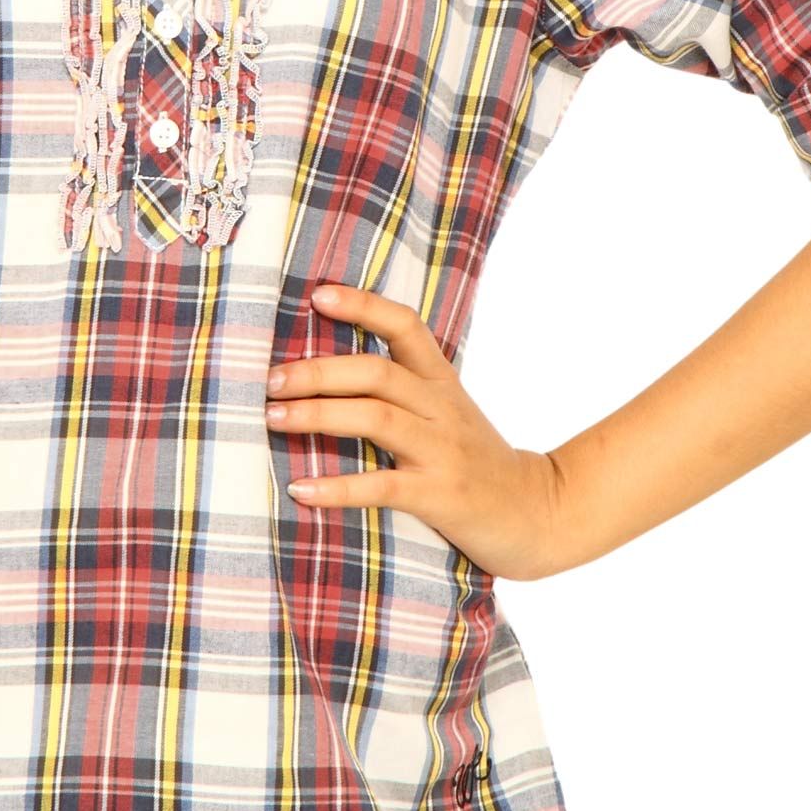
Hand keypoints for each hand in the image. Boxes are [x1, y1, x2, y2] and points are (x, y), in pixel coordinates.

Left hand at [265, 283, 573, 581]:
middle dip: (318, 370)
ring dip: (318, 415)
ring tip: (272, 417)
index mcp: (442, 384)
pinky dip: (337, 488)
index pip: (407, 327)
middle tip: (269, 378)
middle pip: (377, 372)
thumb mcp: (450, 416)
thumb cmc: (479, 465)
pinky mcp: (441, 496)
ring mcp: (443, 451)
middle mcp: (442, 409)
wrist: (542, 515)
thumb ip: (405, 394)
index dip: (364, 306)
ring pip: (376, 417)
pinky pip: (382, 486)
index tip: (318, 295)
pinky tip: (300, 490)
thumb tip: (328, 377)